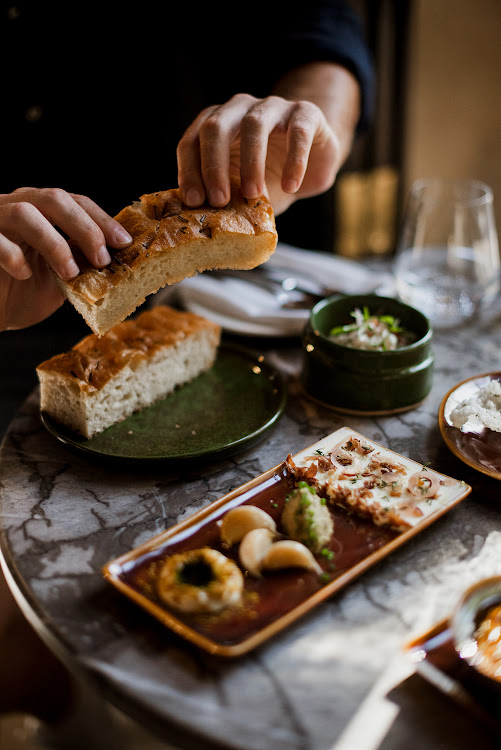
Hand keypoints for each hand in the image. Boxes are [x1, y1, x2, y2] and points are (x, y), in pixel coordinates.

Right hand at [0, 188, 131, 329]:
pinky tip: (23, 273)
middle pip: (54, 199)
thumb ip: (83, 266)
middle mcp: (18, 206)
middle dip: (84, 228)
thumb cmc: (23, 293)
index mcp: (42, 212)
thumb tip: (120, 264)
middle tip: (101, 260)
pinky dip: (12, 254)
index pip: (76, 202)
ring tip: (69, 273)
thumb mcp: (62, 280)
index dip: (102, 220)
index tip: (124, 243)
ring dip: (54, 243)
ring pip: (25, 213)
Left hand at [177, 93, 340, 215]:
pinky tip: (291, 187)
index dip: (189, 170)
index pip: (191, 142)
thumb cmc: (270, 176)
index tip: (194, 202)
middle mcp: (239, 109)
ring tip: (253, 195)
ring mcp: (272, 107)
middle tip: (219, 201)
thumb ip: (222, 198)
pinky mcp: (306, 114)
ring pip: (254, 125)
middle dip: (214, 166)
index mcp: (215, 125)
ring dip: (251, 162)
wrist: (312, 160)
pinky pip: (298, 132)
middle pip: (216, 127)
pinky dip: (293, 161)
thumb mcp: (241, 191)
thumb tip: (201, 224)